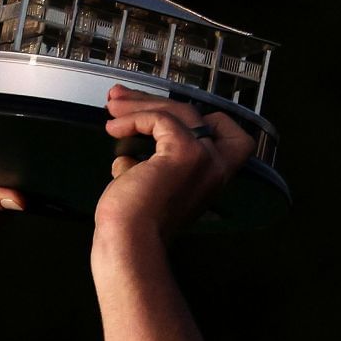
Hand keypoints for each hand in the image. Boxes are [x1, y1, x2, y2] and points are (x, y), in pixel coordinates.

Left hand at [96, 86, 252, 238]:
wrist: (130, 242)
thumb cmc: (133, 223)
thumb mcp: (149, 185)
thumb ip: (151, 165)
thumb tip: (128, 145)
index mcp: (213, 177)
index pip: (228, 134)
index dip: (197, 117)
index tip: (160, 112)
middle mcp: (217, 166)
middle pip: (194, 115)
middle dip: (154, 102)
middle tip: (121, 98)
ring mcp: (206, 158)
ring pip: (179, 112)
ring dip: (141, 104)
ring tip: (112, 108)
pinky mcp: (186, 152)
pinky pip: (161, 119)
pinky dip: (135, 118)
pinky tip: (114, 129)